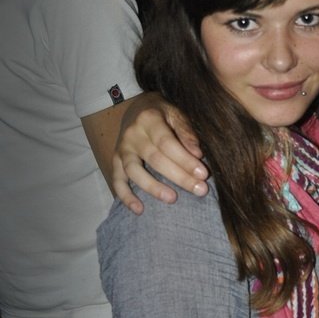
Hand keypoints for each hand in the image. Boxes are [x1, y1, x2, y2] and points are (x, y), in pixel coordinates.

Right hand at [112, 92, 208, 212]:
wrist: (136, 108)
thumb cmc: (162, 114)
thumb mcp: (176, 114)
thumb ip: (186, 132)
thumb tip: (198, 154)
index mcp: (149, 119)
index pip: (167, 143)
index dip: (185, 159)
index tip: (203, 174)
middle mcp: (132, 134)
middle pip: (154, 159)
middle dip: (179, 176)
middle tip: (200, 190)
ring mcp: (122, 149)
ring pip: (133, 171)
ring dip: (153, 187)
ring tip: (172, 199)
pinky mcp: (115, 161)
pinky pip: (117, 180)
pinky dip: (125, 196)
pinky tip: (139, 210)